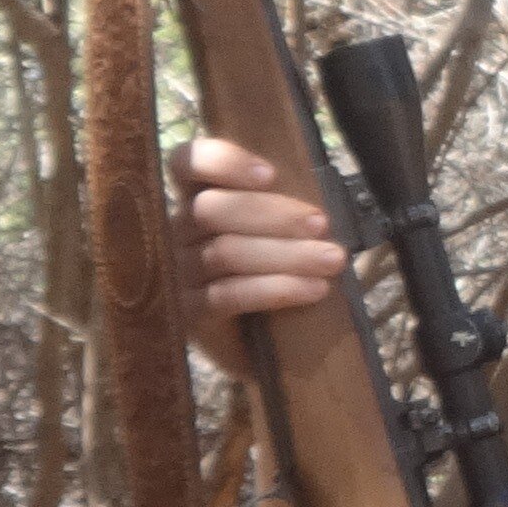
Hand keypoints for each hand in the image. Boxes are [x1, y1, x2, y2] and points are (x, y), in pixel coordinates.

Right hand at [173, 139, 348, 346]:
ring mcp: (177, 273)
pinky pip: (229, 296)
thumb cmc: (267, 271)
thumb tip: (318, 196)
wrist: (256, 343)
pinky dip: (276, 289)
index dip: (222, 163)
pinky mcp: (188, 312)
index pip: (187, 163)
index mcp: (194, 198)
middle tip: (321, 224)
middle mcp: (175, 231)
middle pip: (212, 210)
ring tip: (332, 259)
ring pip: (226, 253)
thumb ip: (277, 208)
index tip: (269, 174)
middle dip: (273, 214)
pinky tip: (313, 289)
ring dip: (287, 254)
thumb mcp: (270, 231)